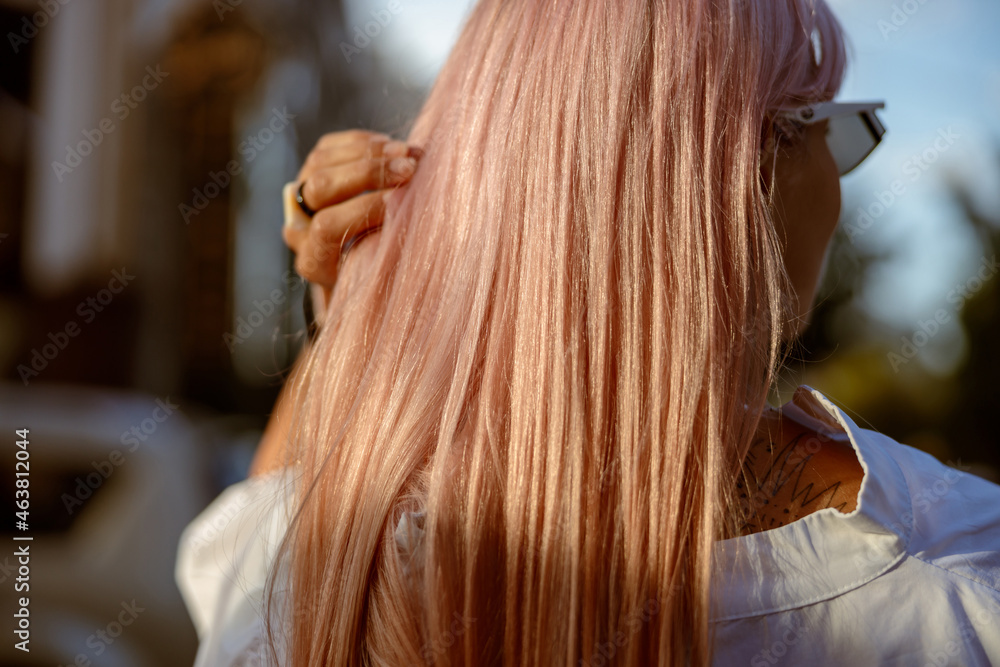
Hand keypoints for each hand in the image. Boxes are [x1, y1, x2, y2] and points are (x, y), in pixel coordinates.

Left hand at [282, 129, 421, 308]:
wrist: (358, 264)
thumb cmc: (378, 272)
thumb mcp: (383, 272)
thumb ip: (388, 246)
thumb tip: (407, 207)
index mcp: (314, 261)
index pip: (328, 226)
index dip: (364, 209)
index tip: (400, 200)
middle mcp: (298, 228)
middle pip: (322, 186)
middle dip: (369, 172)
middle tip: (409, 169)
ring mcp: (299, 197)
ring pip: (322, 161)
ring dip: (370, 152)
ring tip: (408, 153)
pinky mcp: (309, 172)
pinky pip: (328, 146)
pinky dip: (362, 142)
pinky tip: (392, 147)